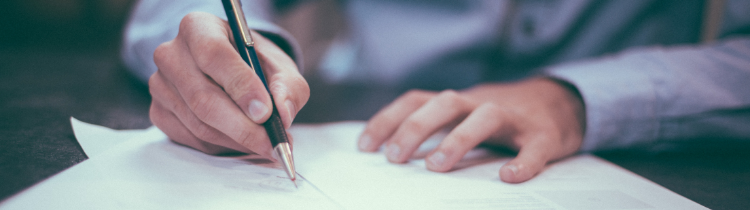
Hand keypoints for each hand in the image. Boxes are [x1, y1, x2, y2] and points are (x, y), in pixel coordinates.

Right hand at [149, 12, 308, 157]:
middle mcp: (172, 54)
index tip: (265, 112)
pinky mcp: (159, 112)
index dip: (241, 86)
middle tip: (272, 142)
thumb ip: (288, 86)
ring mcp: (160, 85)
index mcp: (199, 27)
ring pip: (199, 124)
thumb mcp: (280, 66)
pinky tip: (241, 141)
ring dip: (237, 140)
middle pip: (203, 98)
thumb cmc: (255, 64)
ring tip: (265, 143)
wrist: (233, 71)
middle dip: (243, 127)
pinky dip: (222, 146)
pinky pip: (192, 139)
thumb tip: (282, 113)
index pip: (214, 55)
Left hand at [357, 78, 584, 182]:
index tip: (365, 146)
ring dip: (458, 139)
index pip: (416, 100)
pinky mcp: (544, 135)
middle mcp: (481, 104)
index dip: (388, 119)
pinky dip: (523, 162)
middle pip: (445, 102)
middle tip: (394, 158)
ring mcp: (514, 118)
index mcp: (458, 102)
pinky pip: (534, 147)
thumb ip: (434, 129)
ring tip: (436, 166)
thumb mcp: (462, 116)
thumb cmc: (499, 118)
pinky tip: (509, 177)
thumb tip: (391, 154)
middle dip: (416, 127)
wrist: (559, 103)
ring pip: (485, 117)